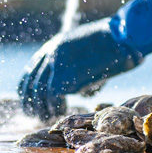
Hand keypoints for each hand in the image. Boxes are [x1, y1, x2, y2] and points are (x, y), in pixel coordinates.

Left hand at [18, 0, 151, 119]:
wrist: (122, 36)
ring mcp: (55, 63)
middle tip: (36, 115)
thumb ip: (81, 70)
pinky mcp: (64, 74)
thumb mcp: (91, 55)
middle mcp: (50, 53)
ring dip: (42, 107)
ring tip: (48, 116)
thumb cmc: (115, 44)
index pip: (30, 70)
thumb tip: (82, 91)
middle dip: (31, 102)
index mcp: (54, 46)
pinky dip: (55, 106)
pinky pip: (52, 96)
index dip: (28, 90)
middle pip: (30, 83)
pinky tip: (62, 110)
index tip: (31, 103)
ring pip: (38, 92)